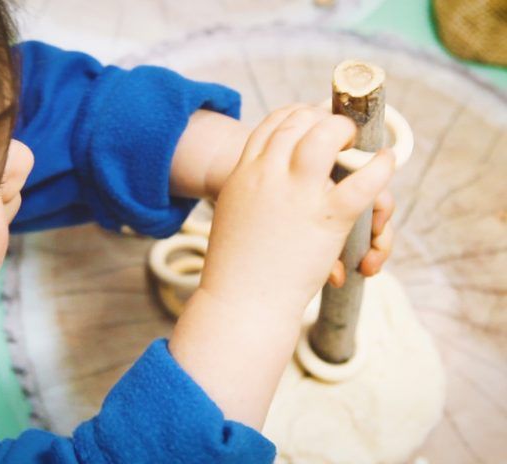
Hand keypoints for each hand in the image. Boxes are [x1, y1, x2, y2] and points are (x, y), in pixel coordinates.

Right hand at [200, 104, 395, 315]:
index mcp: (243, 173)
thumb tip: (268, 183)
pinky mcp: (326, 218)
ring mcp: (297, 194)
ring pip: (326, 137)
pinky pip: (362, 180)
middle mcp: (267, 175)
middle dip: (323, 118)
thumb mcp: (232, 213)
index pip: (271, 124)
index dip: (297, 115)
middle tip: (339, 131)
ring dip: (346, 132)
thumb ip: (249, 190)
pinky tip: (386, 160)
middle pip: (299, 121)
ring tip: (357, 142)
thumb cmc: (234, 266)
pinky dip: (381, 166)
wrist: (239, 302)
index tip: (312, 121)